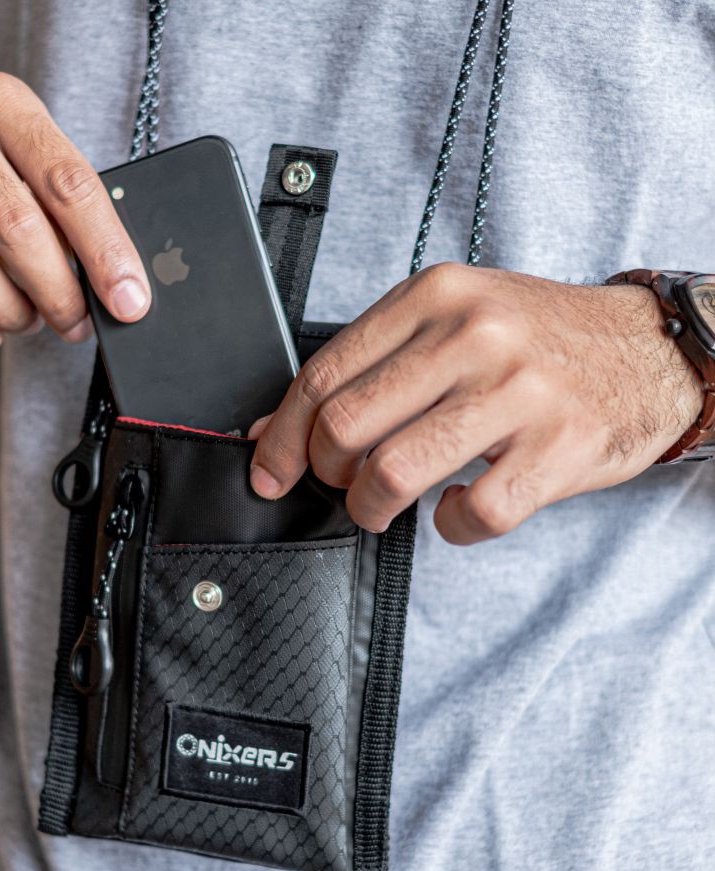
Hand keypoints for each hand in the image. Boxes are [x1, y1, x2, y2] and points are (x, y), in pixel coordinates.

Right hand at [0, 73, 149, 348]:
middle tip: (78, 324)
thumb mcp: (21, 140)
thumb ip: (63, 197)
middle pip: (17, 232)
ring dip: (11, 313)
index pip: (68, 185)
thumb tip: (116, 281)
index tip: (129, 301)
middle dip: (59, 295)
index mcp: (3, 102)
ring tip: (32, 321)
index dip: (106, 252)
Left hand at [248, 263, 704, 544]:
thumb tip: (278, 428)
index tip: (270, 471)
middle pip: (345, 426)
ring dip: (372, 507)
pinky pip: (473, 515)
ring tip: (383, 505)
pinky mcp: (558, 448)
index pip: (322, 374)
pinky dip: (452, 527)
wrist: (646, 349)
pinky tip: (458, 510)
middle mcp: (473, 336)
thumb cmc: (534, 341)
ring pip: (394, 473)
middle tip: (342, 483)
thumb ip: (368, 365)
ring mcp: (518, 392)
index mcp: (433, 296)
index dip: (282, 436)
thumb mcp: (450, 321)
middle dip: (325, 473)